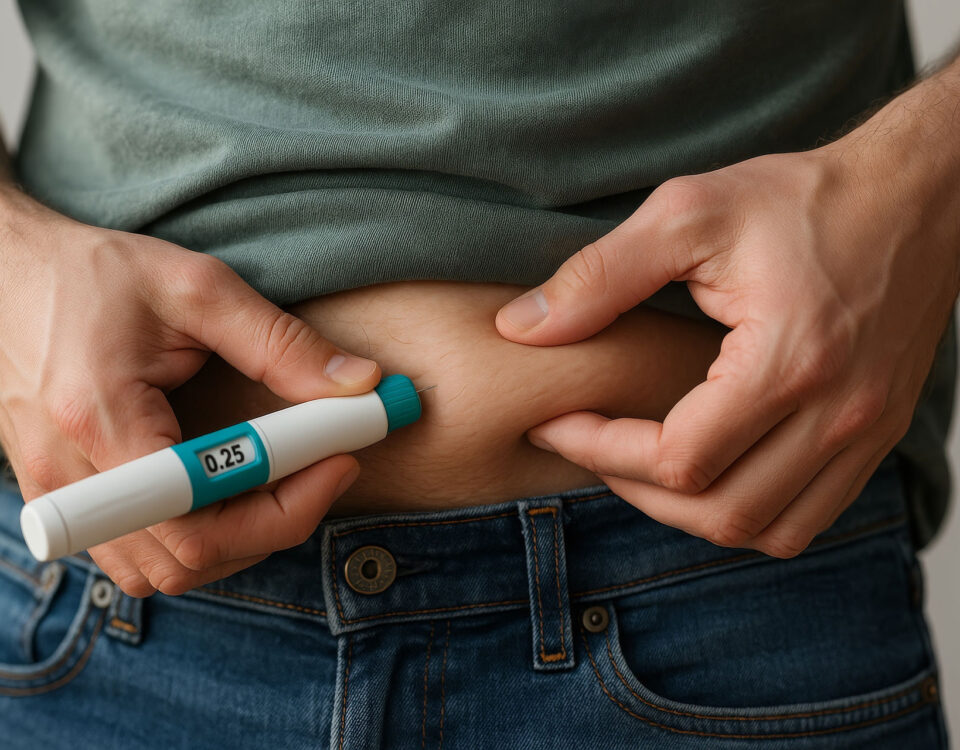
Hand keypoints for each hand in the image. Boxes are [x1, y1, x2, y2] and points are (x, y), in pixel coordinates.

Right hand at [0, 186, 380, 595]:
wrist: (6, 273)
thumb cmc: (93, 273)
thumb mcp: (197, 288)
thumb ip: (281, 342)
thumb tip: (361, 385)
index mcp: (100, 421)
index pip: (201, 520)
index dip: (289, 507)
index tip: (341, 459)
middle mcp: (69, 478)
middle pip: (189, 560)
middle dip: (276, 523)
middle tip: (322, 468)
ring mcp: (59, 498)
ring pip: (163, 572)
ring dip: (239, 539)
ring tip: (281, 478)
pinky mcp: (63, 500)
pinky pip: (135, 556)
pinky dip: (196, 540)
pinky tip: (226, 489)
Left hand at [495, 142, 957, 557]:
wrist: (918, 195)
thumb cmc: (803, 198)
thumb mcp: (688, 214)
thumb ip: (599, 275)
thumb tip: (519, 329)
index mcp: (789, 360)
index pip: (677, 458)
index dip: (599, 450)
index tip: (555, 422)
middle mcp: (838, 413)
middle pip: (719, 511)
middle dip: (633, 489)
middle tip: (587, 443)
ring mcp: (866, 433)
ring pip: (767, 530)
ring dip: (689, 513)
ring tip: (638, 465)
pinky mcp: (877, 435)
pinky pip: (808, 517)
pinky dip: (748, 514)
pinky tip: (708, 470)